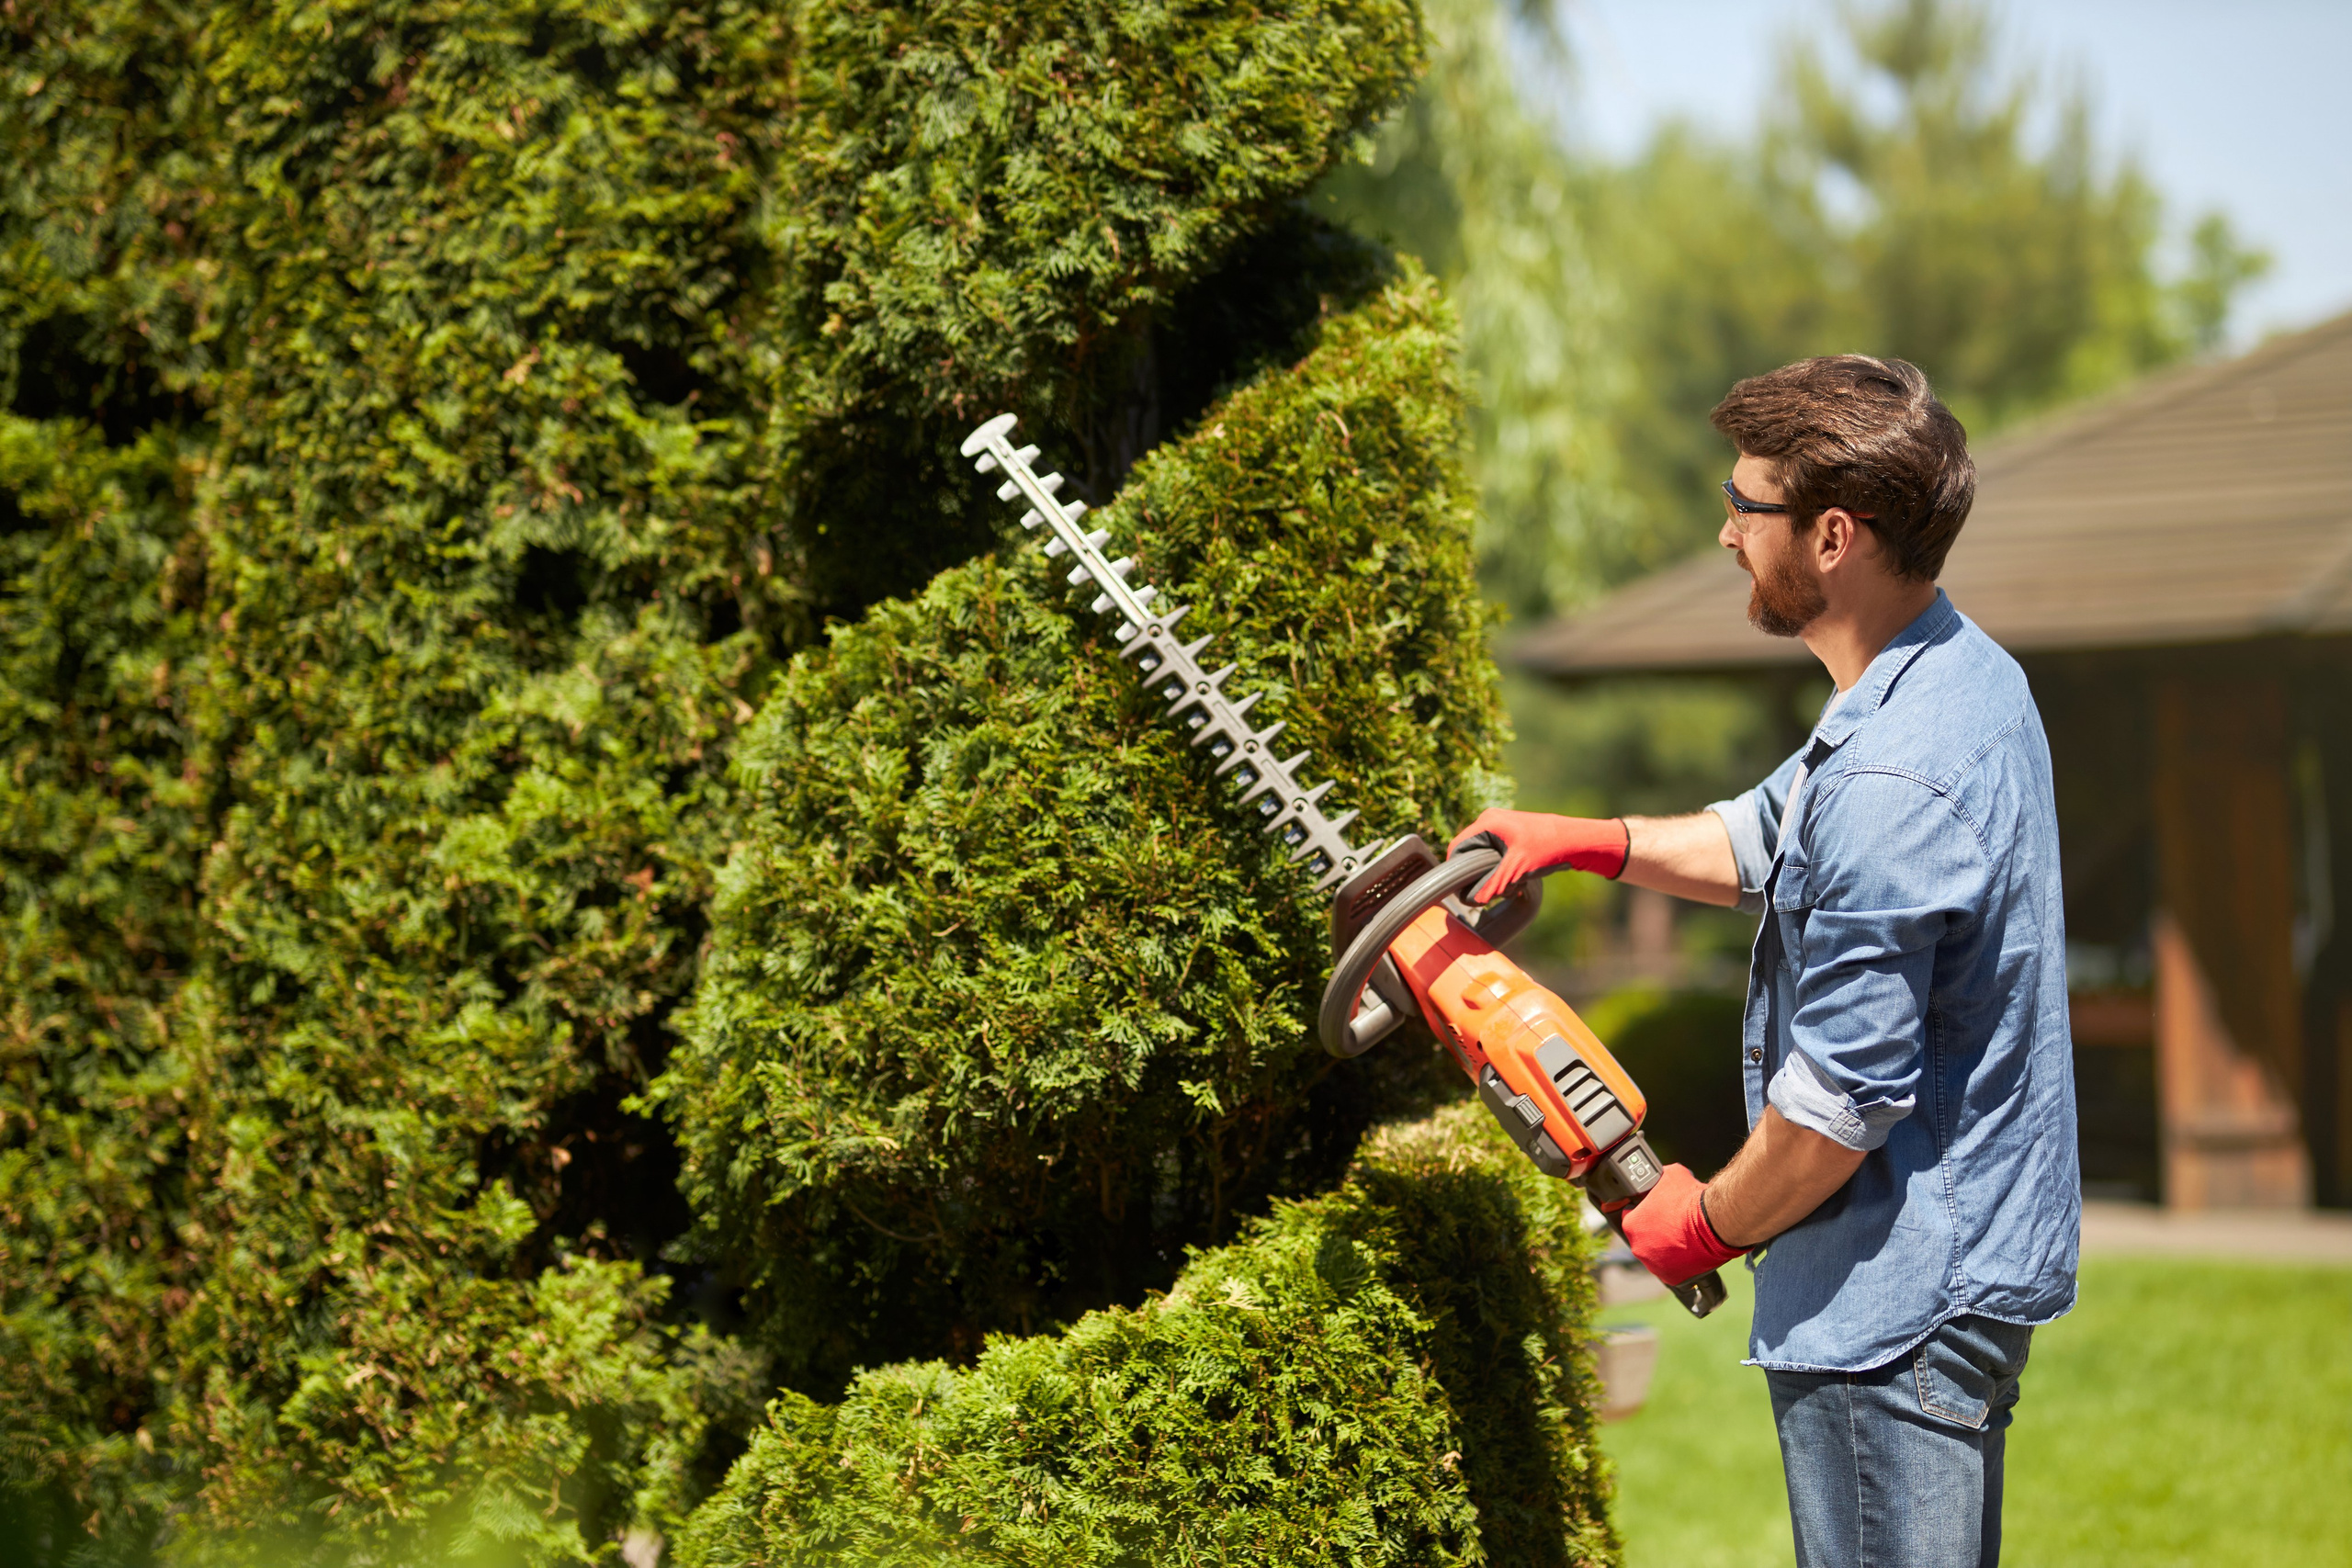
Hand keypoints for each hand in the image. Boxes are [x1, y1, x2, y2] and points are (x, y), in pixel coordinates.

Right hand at [1447, 809, 1629, 902]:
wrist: (1574, 840)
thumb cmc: (1546, 848)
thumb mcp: (1517, 869)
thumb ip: (1493, 884)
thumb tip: (1474, 901)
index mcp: (1487, 823)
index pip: (1457, 847)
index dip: (1456, 869)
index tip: (1463, 889)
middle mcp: (1490, 821)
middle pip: (1471, 853)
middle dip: (1480, 874)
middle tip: (1495, 889)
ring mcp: (1501, 826)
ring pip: (1484, 856)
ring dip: (1494, 874)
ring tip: (1512, 885)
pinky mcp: (1511, 834)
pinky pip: (1496, 854)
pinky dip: (1503, 869)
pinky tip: (1518, 879)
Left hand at [1619, 1163, 1743, 1287]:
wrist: (1713, 1222)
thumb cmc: (1690, 1199)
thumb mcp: (1670, 1175)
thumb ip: (1658, 1178)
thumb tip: (1659, 1175)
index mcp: (1631, 1224)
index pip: (1631, 1218)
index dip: (1644, 1213)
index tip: (1656, 1212)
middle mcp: (1637, 1247)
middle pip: (1643, 1238)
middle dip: (1654, 1232)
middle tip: (1672, 1225)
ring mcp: (1653, 1265)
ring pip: (1656, 1255)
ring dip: (1665, 1249)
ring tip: (1682, 1238)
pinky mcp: (1670, 1277)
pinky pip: (1671, 1269)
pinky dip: (1678, 1262)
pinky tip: (1688, 1251)